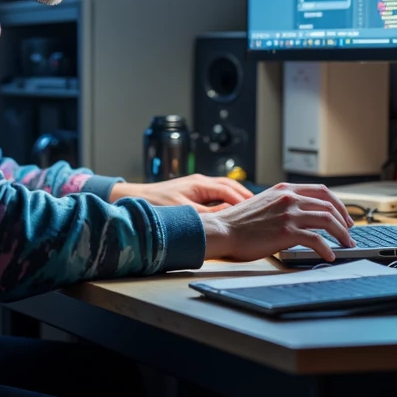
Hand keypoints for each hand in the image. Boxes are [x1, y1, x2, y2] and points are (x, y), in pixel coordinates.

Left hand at [110, 174, 252, 212]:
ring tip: (250, 209)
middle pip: (230, 186)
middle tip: (261, 207)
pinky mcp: (191, 193)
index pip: (230, 190)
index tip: (258, 209)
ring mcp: (196, 186)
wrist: (134, 198)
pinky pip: (215, 195)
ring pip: (224, 190)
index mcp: (200, 184)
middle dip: (246, 196)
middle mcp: (200, 182)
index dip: (245, 200)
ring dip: (237, 198)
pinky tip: (230, 211)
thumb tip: (230, 214)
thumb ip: (209, 213)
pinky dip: (226, 201)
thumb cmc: (156, 204)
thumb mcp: (185, 212)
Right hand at [200, 182, 354, 264]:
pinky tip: (329, 256)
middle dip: (345, 220)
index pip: (322, 191)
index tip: (344, 216)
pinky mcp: (286, 232)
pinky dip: (327, 249)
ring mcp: (289, 214)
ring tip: (346, 245)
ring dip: (342, 234)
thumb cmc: (239, 222)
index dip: (338, 204)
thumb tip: (302, 216)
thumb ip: (283, 204)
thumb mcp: (265, 203)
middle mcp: (289, 198)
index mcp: (285, 189)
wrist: (223, 230)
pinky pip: (316, 240)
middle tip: (349, 233)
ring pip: (328, 220)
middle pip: (329, 205)